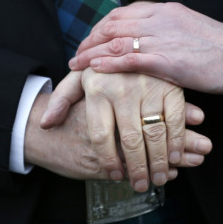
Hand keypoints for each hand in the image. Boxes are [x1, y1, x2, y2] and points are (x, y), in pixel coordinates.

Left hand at [41, 69, 207, 191]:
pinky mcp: (171, 87)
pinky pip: (174, 122)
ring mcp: (149, 87)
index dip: (108, 160)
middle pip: (129, 140)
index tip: (115, 175)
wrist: (137, 37)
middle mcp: (122, 88)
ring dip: (158, 162)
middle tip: (140, 185)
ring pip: (153, 134)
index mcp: (97, 89)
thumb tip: (46, 124)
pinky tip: (174, 158)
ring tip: (158, 179)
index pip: (100, 135)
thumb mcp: (80, 77)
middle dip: (136, 168)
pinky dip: (176, 143)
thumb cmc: (105, 67)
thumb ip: (62, 99)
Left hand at [71, 2, 222, 94]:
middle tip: (77, 56)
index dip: (101, 28)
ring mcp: (162, 40)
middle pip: (112, 25)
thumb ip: (170, 34)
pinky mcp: (167, 61)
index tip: (91, 42)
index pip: (122, 14)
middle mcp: (159, 21)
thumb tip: (155, 45)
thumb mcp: (192, 32)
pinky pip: (129, 60)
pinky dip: (107, 64)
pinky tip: (93, 71)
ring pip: (115, 41)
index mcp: (165, 12)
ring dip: (91, 53)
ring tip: (76, 66)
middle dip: (90, 40)